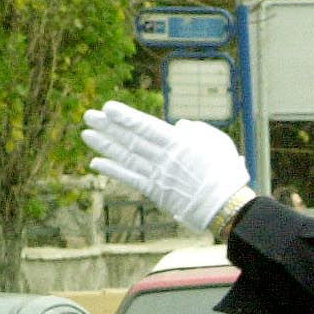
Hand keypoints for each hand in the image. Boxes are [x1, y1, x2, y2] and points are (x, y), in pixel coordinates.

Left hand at [82, 102, 249, 233]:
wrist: (227, 205)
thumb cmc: (226, 171)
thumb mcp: (218, 143)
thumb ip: (197, 131)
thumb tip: (180, 125)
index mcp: (179, 143)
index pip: (146, 126)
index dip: (125, 117)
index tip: (108, 107)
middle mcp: (164, 158)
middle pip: (131, 140)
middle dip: (108, 127)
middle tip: (89, 116)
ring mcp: (158, 175)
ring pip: (126, 157)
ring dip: (105, 146)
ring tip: (87, 135)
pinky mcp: (156, 192)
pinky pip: (130, 179)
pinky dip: (113, 171)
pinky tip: (96, 162)